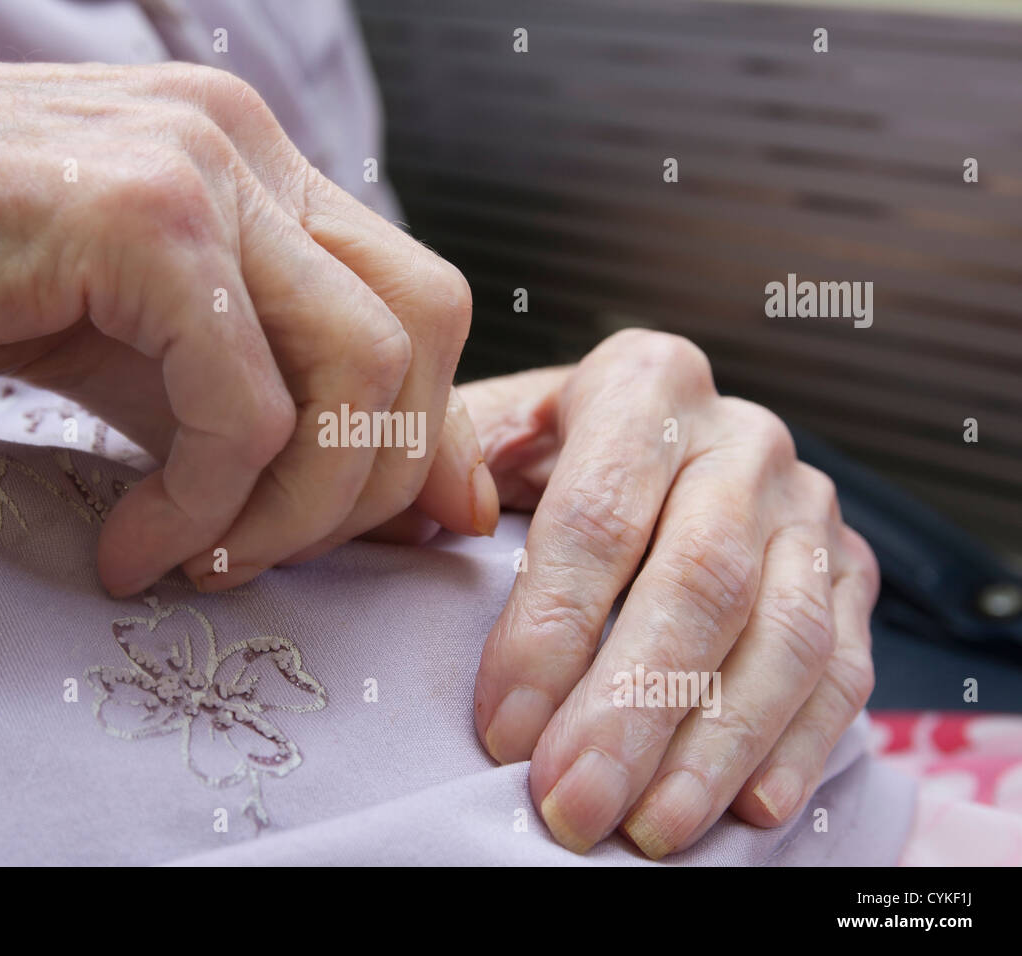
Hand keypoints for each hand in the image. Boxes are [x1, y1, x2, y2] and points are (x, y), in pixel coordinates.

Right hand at [0, 24, 496, 595]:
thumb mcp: (129, 348)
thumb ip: (246, 405)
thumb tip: (362, 493)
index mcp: (262, 171)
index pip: (418, 307)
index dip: (423, 436)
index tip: (385, 534)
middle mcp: (251, 152)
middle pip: (422, 335)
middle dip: (373, 482)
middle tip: (267, 556)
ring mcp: (203, 172)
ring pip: (361, 372)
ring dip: (299, 510)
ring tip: (203, 560)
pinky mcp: (138, 221)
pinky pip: (240, 408)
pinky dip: (206, 507)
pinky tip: (135, 545)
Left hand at [461, 330, 878, 857]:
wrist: (651, 434)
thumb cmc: (546, 451)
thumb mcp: (487, 431)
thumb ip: (445, 458)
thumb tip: (450, 515)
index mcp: (645, 384)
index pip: (597, 517)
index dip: (548, 632)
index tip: (502, 730)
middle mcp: (741, 437)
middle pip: (699, 582)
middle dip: (631, 710)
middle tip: (573, 803)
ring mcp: (809, 506)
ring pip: (784, 636)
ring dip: (715, 748)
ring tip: (648, 829)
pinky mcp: (851, 571)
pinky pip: (843, 668)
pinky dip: (798, 746)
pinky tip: (749, 810)